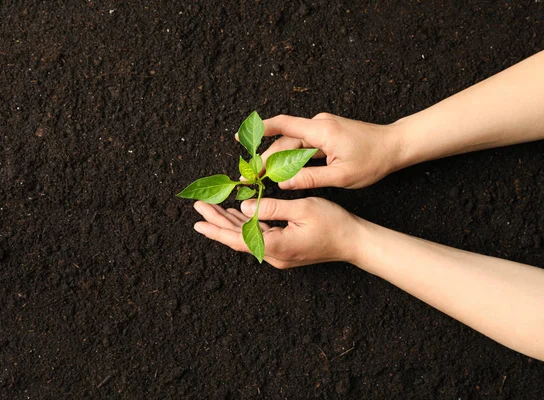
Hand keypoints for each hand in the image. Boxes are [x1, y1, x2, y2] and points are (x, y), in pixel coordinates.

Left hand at [192, 197, 360, 267]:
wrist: (354, 242)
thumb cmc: (333, 223)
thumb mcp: (302, 209)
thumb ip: (271, 208)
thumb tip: (244, 208)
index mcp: (276, 246)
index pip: (238, 238)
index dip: (216, 228)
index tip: (198, 220)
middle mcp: (274, 255)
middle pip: (238, 239)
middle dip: (217, 222)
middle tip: (200, 208)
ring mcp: (279, 255)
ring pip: (247, 238)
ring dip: (230, 223)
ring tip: (213, 210)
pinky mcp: (285, 251)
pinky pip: (259, 238)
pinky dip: (246, 226)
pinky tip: (237, 216)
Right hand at [248, 113, 400, 188]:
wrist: (395, 146)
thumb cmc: (373, 161)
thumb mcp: (341, 176)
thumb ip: (310, 178)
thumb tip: (284, 183)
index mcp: (321, 131)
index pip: (283, 125)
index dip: (259, 130)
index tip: (240, 137)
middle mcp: (319, 124)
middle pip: (285, 140)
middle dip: (266, 157)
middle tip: (251, 175)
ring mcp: (324, 127)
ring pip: (294, 143)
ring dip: (278, 158)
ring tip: (263, 176)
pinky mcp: (327, 133)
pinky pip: (304, 144)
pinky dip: (292, 156)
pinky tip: (283, 169)